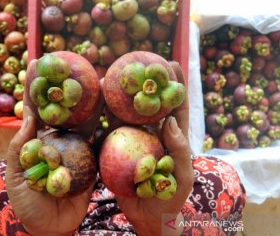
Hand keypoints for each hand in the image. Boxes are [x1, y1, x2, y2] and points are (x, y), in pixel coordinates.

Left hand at [5, 60, 102, 235]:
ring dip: (93, 103)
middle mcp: (59, 141)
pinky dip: (108, 128)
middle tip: (76, 64)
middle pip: (66, 110)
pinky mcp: (93, 163)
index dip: (35, 86)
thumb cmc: (27, 203)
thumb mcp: (16, 175)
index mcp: (38, 141)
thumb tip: (29, 116)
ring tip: (101, 81)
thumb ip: (20, 148)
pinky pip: (101, 144)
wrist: (49, 228)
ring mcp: (77, 150)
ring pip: (86, 122)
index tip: (36, 63)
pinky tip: (116, 112)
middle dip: (70, 87)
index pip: (36, 109)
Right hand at [114, 62, 193, 235]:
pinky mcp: (117, 151)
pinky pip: (110, 132)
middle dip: (144, 82)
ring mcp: (134, 141)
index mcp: (172, 137)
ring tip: (111, 78)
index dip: (175, 85)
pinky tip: (96, 105)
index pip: (175, 107)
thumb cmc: (171, 198)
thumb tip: (171, 121)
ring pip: (126, 115)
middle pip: (148, 104)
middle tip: (136, 62)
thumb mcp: (183, 176)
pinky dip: (104, 118)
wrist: (149, 218)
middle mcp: (152, 134)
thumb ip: (180, 150)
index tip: (171, 63)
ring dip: (119, 97)